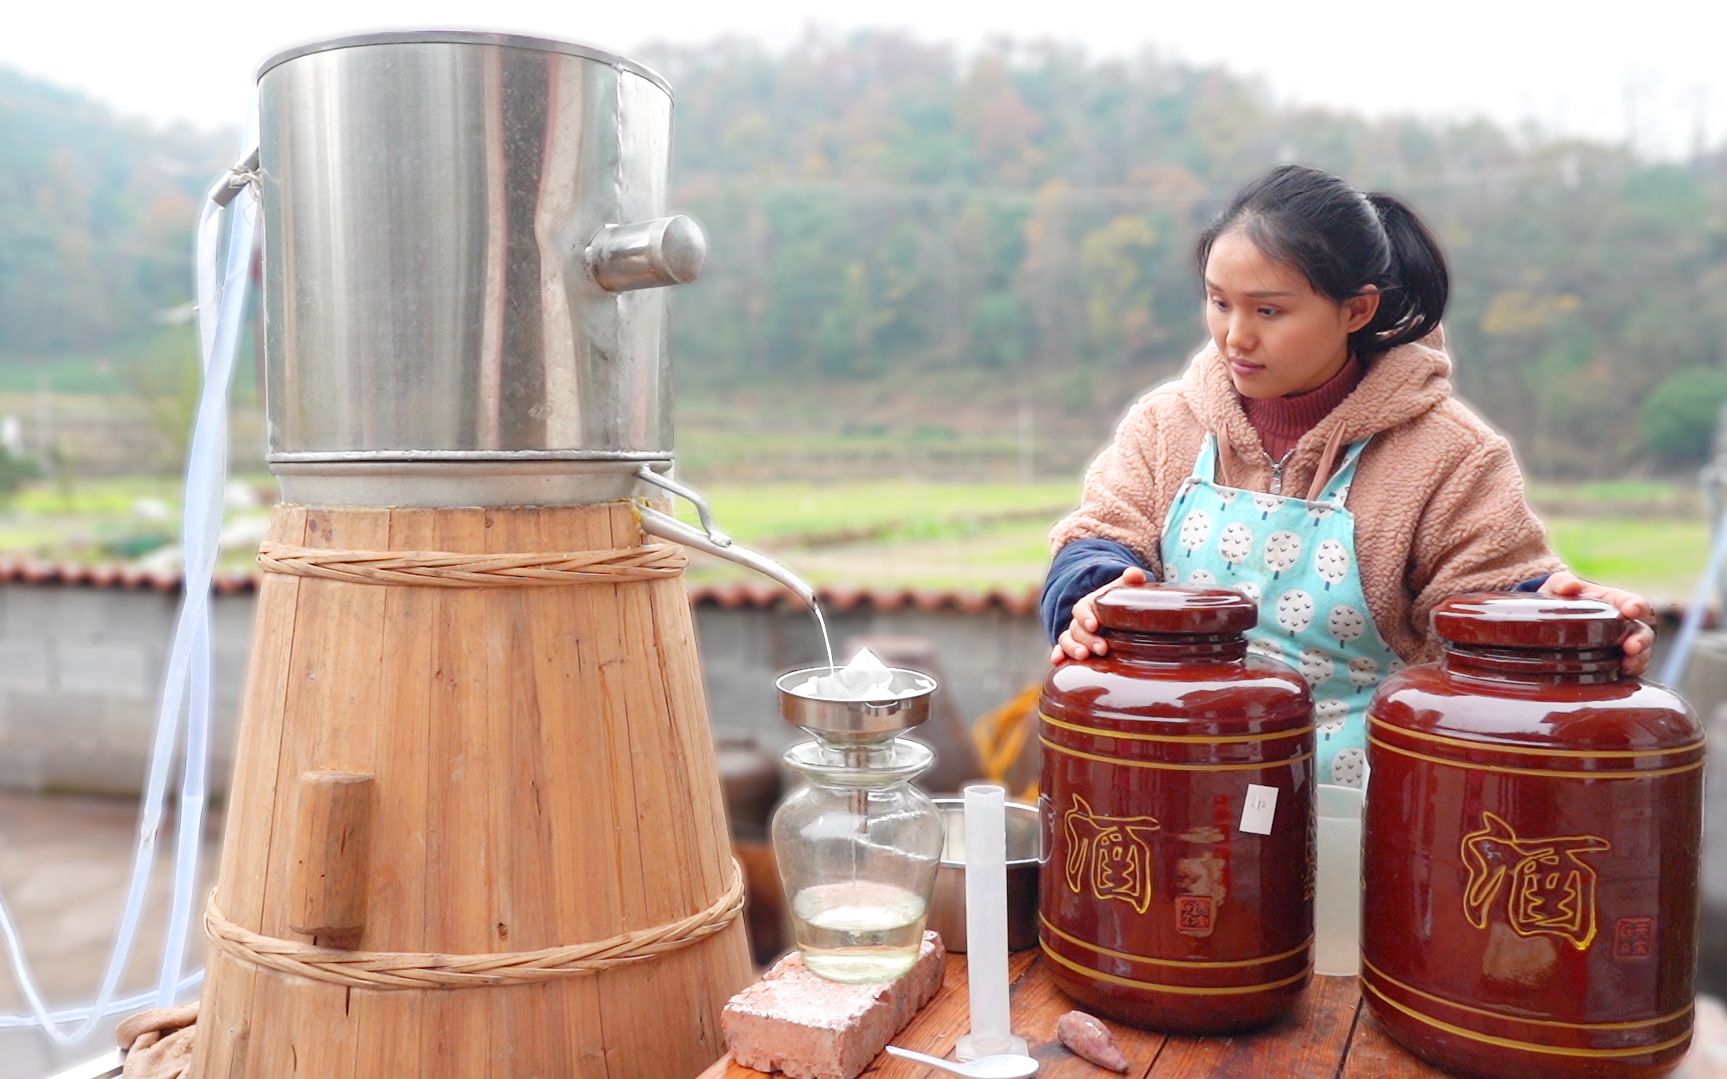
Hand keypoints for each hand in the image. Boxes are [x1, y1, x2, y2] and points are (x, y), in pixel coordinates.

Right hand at [1052, 567, 1148, 664]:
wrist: (1113, 618)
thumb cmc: (1117, 604)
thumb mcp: (1123, 591)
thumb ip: (1130, 580)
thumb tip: (1134, 574)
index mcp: (1088, 605)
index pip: (1081, 609)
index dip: (1085, 617)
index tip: (1094, 625)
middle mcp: (1078, 621)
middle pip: (1076, 629)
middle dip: (1087, 639)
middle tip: (1102, 649)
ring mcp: (1074, 636)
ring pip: (1066, 641)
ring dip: (1072, 649)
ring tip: (1084, 657)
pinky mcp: (1073, 649)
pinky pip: (1061, 652)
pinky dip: (1058, 656)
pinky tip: (1057, 663)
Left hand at [1537, 571, 1654, 676]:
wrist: (1547, 620)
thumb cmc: (1557, 598)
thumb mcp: (1556, 586)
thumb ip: (1562, 582)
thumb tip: (1571, 586)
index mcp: (1614, 602)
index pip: (1635, 603)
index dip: (1637, 606)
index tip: (1631, 610)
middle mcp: (1624, 624)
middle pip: (1643, 631)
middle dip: (1641, 639)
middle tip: (1631, 647)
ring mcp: (1621, 644)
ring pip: (1642, 652)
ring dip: (1639, 659)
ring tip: (1628, 664)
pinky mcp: (1614, 662)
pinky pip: (1631, 669)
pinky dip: (1631, 672)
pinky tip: (1622, 674)